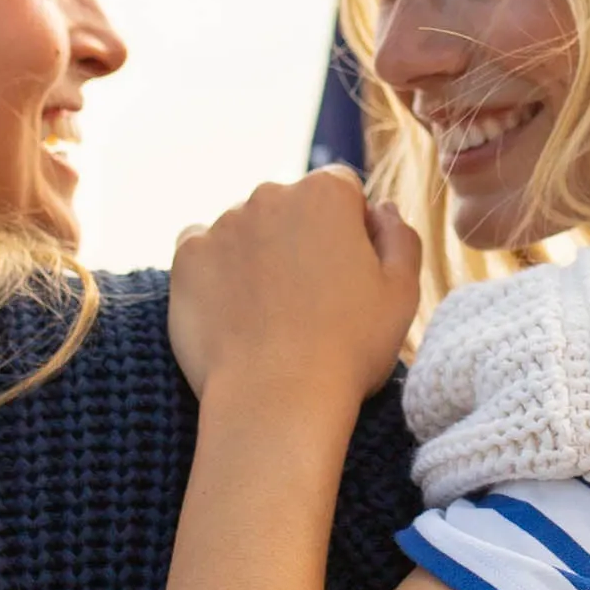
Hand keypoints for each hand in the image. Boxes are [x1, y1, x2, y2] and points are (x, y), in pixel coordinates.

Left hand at [166, 169, 421, 414]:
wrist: (276, 398)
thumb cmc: (349, 348)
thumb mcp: (402, 292)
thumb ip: (399, 236)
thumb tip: (381, 209)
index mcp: (326, 194)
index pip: (341, 191)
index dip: (349, 231)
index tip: (348, 275)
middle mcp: (270, 195)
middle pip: (289, 208)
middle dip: (299, 239)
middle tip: (309, 301)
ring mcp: (222, 224)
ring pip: (245, 230)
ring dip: (257, 256)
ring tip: (270, 315)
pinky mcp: (186, 257)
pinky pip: (203, 252)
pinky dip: (216, 274)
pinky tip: (235, 312)